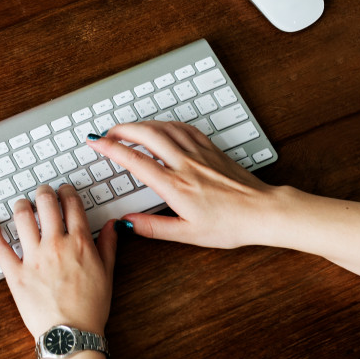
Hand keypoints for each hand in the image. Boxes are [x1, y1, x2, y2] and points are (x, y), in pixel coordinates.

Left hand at [0, 184, 117, 338]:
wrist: (71, 335)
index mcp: (79, 243)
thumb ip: (108, 246)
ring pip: (22, 217)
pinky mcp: (15, 273)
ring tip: (22, 205)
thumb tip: (113, 225)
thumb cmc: (90, 309)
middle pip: (46, 203)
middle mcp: (55, 245)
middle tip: (42, 192)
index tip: (63, 190)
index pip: (72, 205)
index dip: (67, 191)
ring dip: (21, 205)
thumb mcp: (107, 275)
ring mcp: (33, 258)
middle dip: (44, 192)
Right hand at [88, 120, 280, 248]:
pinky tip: (161, 127)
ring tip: (127, 129)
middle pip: (146, 134)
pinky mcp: (211, 149)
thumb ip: (154, 228)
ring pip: (164, 127)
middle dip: (121, 129)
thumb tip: (127, 224)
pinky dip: (166, 124)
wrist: (263, 212)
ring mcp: (199, 153)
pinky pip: (183, 128)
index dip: (110, 149)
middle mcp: (185, 164)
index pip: (135, 161)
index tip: (96, 144)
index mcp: (176, 186)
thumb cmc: (230, 225)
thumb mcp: (188, 234)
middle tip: (106, 133)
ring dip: (141, 124)